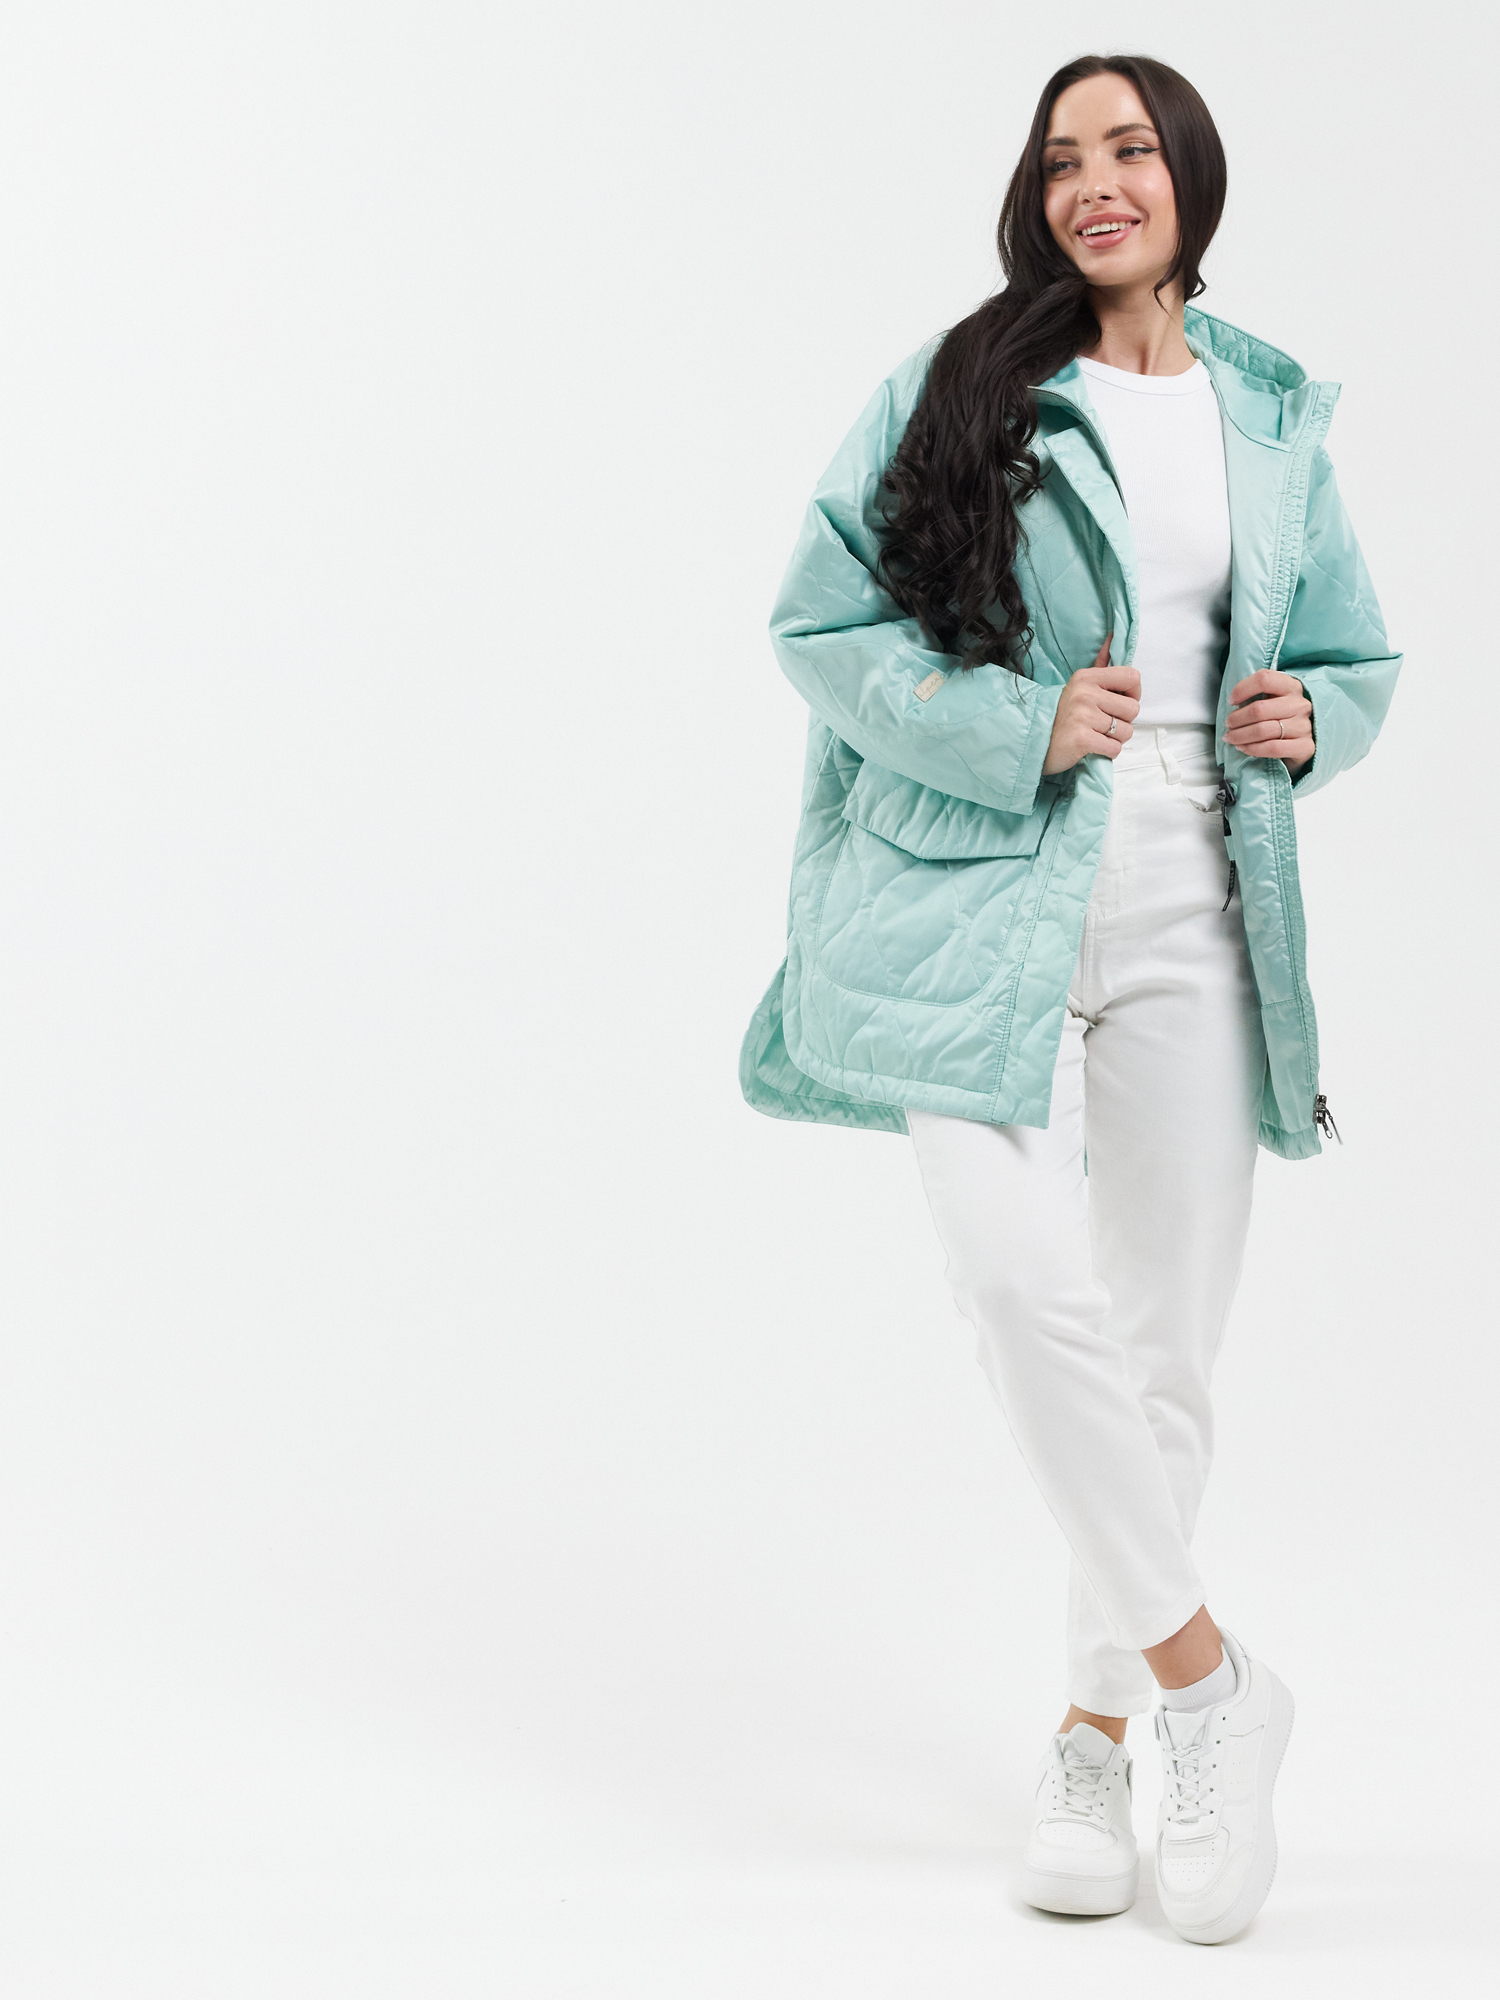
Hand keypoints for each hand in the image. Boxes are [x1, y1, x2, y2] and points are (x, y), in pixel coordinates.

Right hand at [1042, 635, 1140, 773]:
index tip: (1120, 703)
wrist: (1036, 741)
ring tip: (1097, 735)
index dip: (1134, 694)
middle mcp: (1085, 694)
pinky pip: (1114, 748)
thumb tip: (1113, 638)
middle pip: (1133, 709)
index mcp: (1087, 678)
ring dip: (1115, 738)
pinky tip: (1093, 747)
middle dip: (1124, 721)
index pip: (1132, 677)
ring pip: (1126, 731)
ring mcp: (1083, 716)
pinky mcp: (1082, 739)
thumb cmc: (1062, 715)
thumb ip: (1101, 667)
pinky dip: (1108, 751)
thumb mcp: (1079, 685)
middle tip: (1104, 724)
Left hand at [1224, 668, 1312, 771]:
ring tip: (1231, 738)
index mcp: (1291, 686)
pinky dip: (1253, 749)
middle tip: (1228, 725)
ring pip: (1264, 730)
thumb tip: (1232, 701)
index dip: (1242, 689)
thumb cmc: (1280, 718)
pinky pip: (1273, 748)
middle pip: (1260, 709)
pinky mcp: (1306, 746)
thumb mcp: (1272, 700)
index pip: (1264, 679)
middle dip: (1236, 719)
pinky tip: (1243, 748)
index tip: (1231, 701)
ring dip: (1240, 736)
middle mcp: (1300, 704)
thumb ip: (1257, 696)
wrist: (1301, 742)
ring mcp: (1304, 725)